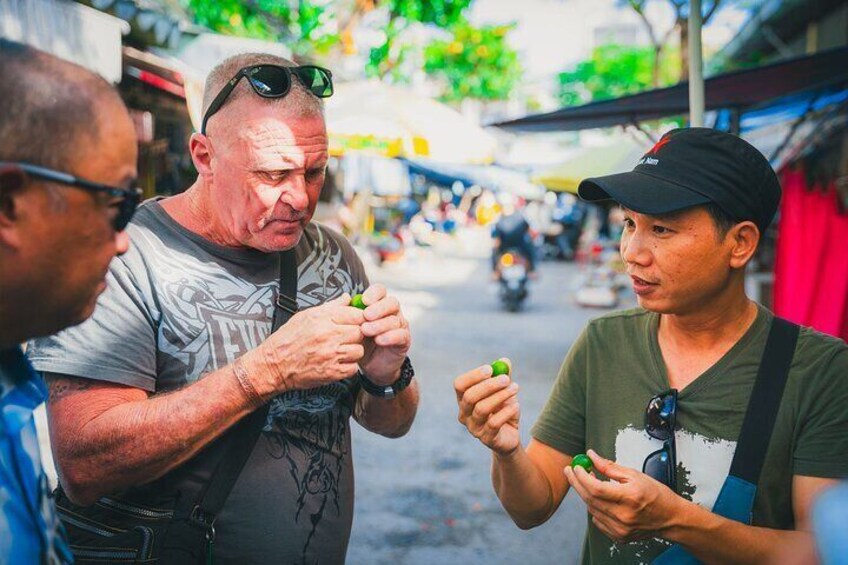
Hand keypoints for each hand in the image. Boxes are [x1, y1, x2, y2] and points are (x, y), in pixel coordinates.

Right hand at [243, 293, 365, 393]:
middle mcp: (328, 336)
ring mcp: (331, 355)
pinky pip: (353, 368)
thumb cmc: (287, 340)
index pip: (356, 314)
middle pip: (360, 332)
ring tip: (341, 351)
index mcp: (322, 319)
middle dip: (356, 335)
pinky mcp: (332, 372)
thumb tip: (347, 298)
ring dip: (353, 351)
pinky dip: (348, 367)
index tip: (355, 322)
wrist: (274, 364)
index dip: (358, 318)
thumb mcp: (306, 315)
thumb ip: (330, 306)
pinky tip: (338, 363)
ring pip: (359, 350)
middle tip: (346, 338)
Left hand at [357, 284, 410, 384]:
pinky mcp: (404, 340)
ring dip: (380, 324)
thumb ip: (348, 312)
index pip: (380, 291)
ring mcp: (400, 326)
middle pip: (391, 302)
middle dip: (378, 308)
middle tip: (366, 316)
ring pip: (395, 320)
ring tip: (366, 330)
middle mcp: (392, 313)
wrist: (371, 365)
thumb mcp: (352, 327)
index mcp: (379, 305)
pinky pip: (401, 335)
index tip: (364, 300)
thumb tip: (344, 297)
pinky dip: (390, 336)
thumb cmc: (361, 342)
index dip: (374, 293)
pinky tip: (379, 340)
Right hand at [454, 361, 520, 455]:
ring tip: (515, 388)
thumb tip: (505, 361)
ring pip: (482, 409)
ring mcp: (474, 428)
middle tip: (506, 379)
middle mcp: (464, 414)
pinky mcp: (486, 439)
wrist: (510, 435)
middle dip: (488, 386)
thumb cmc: (503, 409)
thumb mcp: (504, 391)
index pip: (460, 385)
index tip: (490, 368)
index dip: (473, 376)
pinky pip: (494, 423)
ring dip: (500, 396)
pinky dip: (506, 412)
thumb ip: (503, 376)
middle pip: (469, 397)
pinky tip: (516, 405)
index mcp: (464, 399)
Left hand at [563, 449, 683, 543]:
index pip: (596, 488)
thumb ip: (609, 467)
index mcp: (630, 497)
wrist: (671, 518)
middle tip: (571, 471)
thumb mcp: (635, 475)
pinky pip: (598, 520)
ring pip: (592, 509)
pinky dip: (595, 507)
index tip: (576, 467)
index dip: (582, 477)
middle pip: (589, 499)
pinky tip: (601, 499)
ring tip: (590, 482)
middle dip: (576, 483)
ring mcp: (621, 528)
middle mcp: (624, 515)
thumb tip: (591, 456)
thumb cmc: (657, 495)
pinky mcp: (619, 536)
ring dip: (586, 494)